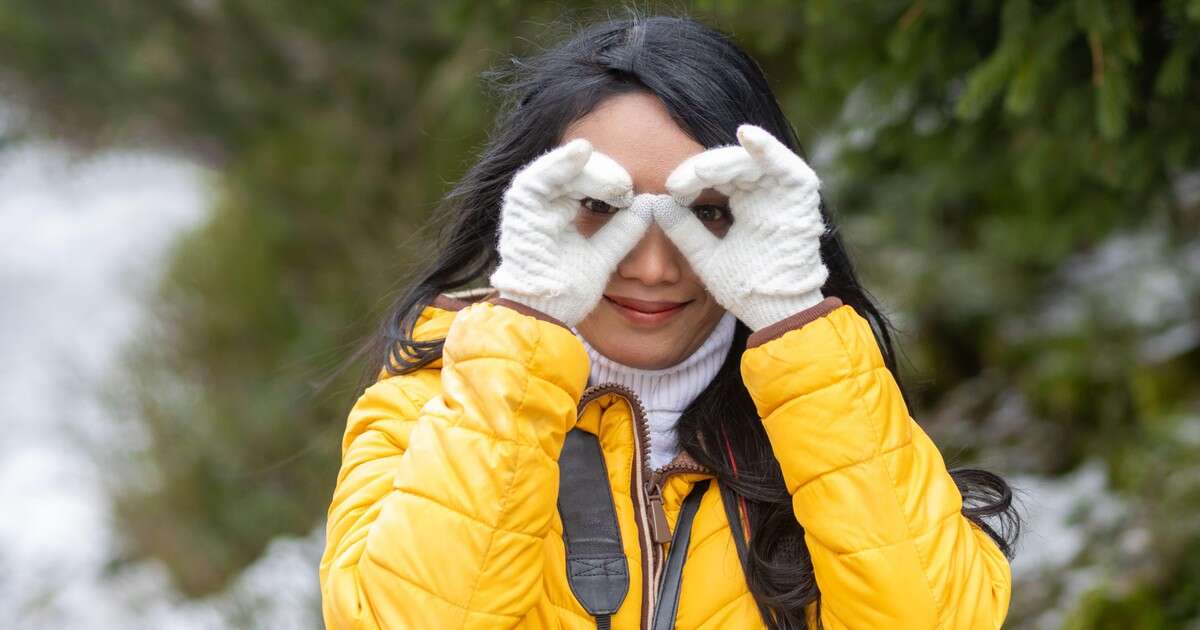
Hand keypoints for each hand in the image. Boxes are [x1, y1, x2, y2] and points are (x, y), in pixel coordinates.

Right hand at [489, 138, 649, 326]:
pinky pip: (540, 173)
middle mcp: (540, 203)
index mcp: (557, 210)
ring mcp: (528, 202)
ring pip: (562, 167)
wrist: (545, 317)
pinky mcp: (520, 205)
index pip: (587, 180)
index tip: (633, 194)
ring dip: (592, 170)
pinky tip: (583, 151)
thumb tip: (649, 206)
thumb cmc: (566, 292)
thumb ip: (622, 232)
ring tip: (618, 181)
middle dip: (606, 173)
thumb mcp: (603, 255)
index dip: (612, 181)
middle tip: (628, 187)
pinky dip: (562, 161)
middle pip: (577, 170)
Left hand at [656, 124, 828, 330]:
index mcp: (746, 203)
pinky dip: (768, 148)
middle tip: (677, 182)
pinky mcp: (802, 191)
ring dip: (724, 162)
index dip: (692, 178)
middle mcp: (767, 192)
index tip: (670, 189)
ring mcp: (785, 190)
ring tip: (699, 170)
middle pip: (732, 163)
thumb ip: (684, 231)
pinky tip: (746, 136)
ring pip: (751, 160)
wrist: (774, 312)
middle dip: (702, 168)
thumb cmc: (746, 289)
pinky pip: (785, 162)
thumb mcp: (706, 256)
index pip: (716, 176)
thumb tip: (656, 203)